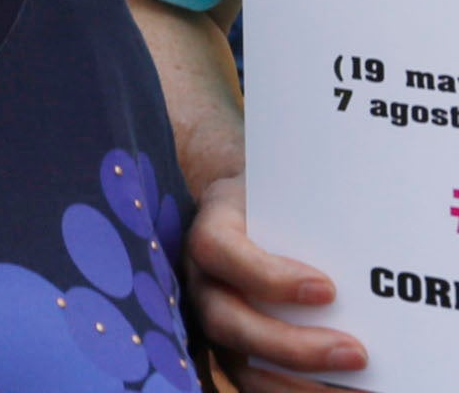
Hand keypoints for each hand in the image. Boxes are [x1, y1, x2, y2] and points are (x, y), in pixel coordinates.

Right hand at [187, 172, 365, 388]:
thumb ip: (310, 218)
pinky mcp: (235, 351)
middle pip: (224, 320)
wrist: (258, 212)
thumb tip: (368, 251)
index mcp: (210, 229)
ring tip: (355, 386)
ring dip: (295, 382)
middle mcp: (201, 280)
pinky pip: (255, 382)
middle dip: (290, 346)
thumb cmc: (283, 204)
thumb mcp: (289, 196)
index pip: (218, 250)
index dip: (267, 276)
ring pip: (237, 363)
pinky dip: (294, 392)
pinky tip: (339, 392)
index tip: (328, 289)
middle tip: (356, 353)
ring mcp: (214, 319)